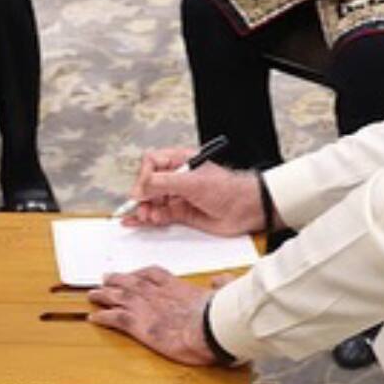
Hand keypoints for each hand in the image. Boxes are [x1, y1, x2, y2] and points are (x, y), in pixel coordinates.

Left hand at [87, 267, 215, 364]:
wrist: (206, 328)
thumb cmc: (215, 315)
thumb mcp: (221, 294)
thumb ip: (220, 284)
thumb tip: (221, 280)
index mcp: (175, 286)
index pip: (152, 273)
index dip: (139, 273)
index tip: (134, 274)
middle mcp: (156, 293)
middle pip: (130, 282)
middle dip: (116, 280)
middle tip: (106, 278)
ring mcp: (144, 307)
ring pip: (118, 296)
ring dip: (104, 295)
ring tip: (93, 294)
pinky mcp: (137, 324)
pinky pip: (114, 318)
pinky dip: (102, 317)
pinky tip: (94, 317)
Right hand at [122, 148, 263, 235]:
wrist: (246, 210)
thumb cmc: (228, 188)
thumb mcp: (192, 182)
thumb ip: (163, 183)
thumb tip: (140, 188)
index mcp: (180, 161)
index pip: (152, 163)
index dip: (144, 176)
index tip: (143, 189)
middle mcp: (178, 178)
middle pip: (149, 184)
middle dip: (142, 195)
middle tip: (140, 206)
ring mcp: (179, 196)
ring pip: (152, 201)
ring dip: (145, 209)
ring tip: (145, 215)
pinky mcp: (181, 213)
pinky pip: (159, 215)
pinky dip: (148, 219)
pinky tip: (138, 222)